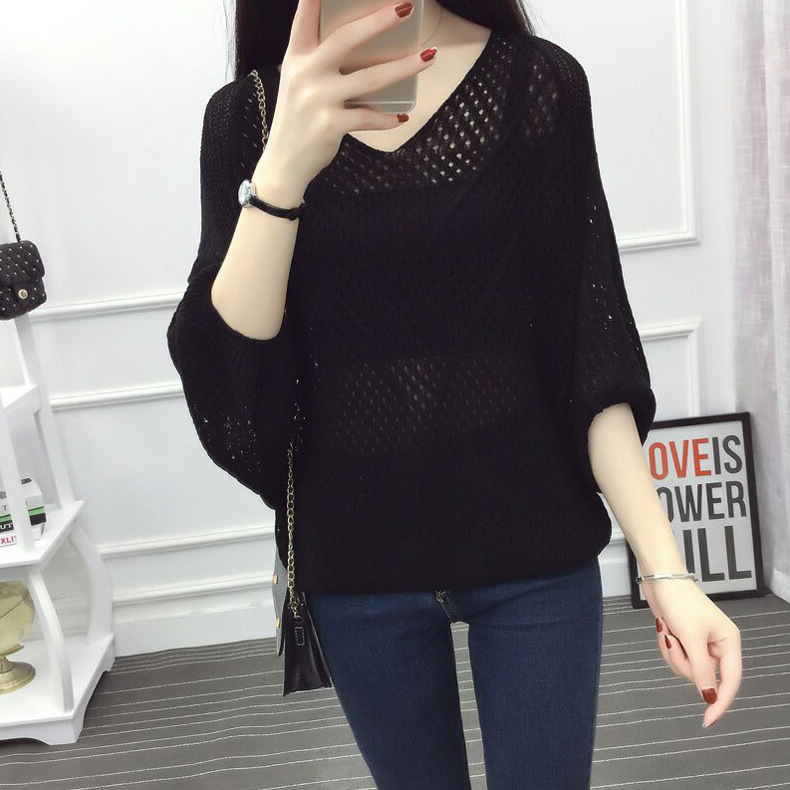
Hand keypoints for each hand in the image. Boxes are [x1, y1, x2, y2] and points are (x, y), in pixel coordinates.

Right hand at [264, 0, 437, 181]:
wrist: (284, 163)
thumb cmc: (297, 120)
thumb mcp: (298, 83)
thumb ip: (317, 61)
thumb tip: (359, 43)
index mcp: (296, 58)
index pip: (304, 18)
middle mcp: (305, 74)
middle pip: (346, 39)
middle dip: (379, 21)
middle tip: (406, 8)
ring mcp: (318, 99)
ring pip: (369, 78)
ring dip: (404, 67)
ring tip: (428, 57)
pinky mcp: (330, 124)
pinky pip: (368, 117)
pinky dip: (388, 118)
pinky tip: (403, 116)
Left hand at [640, 578, 741, 727]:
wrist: (660, 579)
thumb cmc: (680, 601)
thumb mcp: (691, 637)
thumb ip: (701, 669)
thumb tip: (709, 696)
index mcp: (728, 642)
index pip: (730, 681)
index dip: (719, 702)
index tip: (707, 720)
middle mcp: (717, 645)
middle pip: (703, 675)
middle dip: (683, 661)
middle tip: (674, 639)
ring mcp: (700, 643)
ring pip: (686, 667)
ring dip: (672, 652)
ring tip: (667, 630)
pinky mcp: (684, 639)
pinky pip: (676, 656)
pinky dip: (667, 646)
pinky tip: (664, 628)